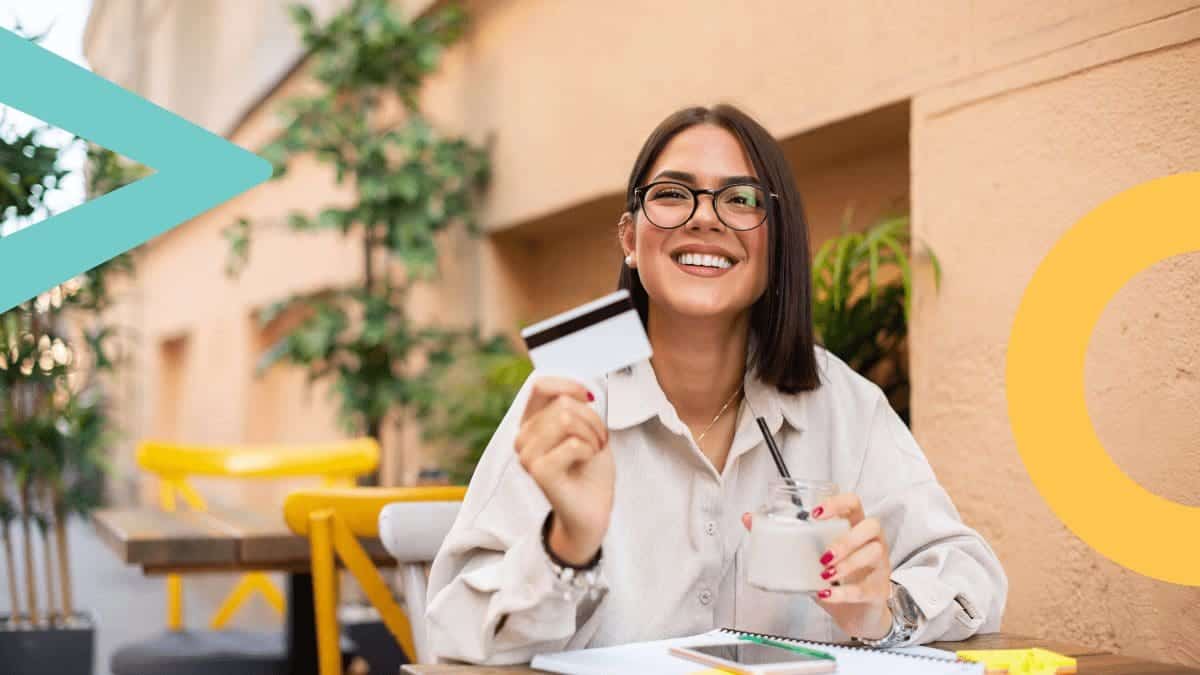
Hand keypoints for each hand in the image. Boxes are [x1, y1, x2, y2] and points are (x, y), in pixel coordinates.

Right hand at [515, 376, 613, 565]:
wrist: (592, 510)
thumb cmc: (589, 469)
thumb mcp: (586, 428)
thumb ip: (576, 407)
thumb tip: (579, 391)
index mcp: (531, 423)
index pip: (540, 386)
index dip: (569, 386)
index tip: (588, 399)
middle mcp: (523, 438)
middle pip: (563, 404)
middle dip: (592, 420)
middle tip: (596, 442)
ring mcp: (528, 456)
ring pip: (568, 420)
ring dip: (592, 435)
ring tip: (591, 452)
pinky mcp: (539, 472)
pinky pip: (573, 443)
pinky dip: (590, 450)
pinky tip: (586, 463)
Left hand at [742, 493, 892, 638]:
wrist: (856, 612)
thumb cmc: (834, 576)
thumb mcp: (809, 555)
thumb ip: (783, 537)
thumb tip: (749, 518)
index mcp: (853, 525)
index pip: (853, 502)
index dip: (837, 503)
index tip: (815, 513)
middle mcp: (871, 541)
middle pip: (871, 526)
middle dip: (845, 540)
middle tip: (822, 554)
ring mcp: (880, 565)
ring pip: (873, 554)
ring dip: (847, 564)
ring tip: (824, 573)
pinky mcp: (878, 590)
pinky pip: (864, 588)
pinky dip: (843, 592)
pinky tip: (826, 593)